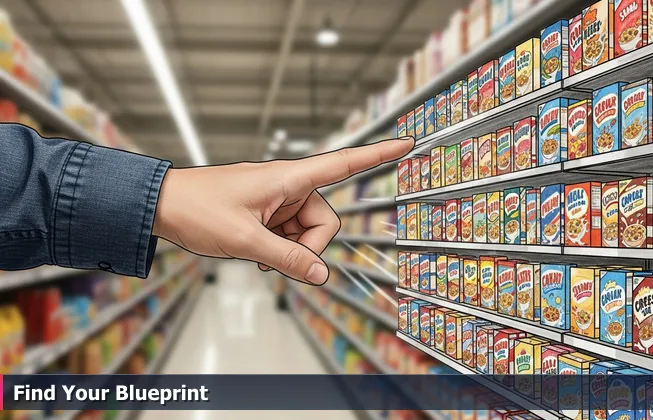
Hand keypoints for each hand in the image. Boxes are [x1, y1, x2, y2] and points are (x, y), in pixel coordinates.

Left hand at [152, 137, 413, 284]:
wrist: (160, 205)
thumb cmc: (196, 208)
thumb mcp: (244, 240)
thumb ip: (287, 260)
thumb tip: (321, 275)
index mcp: (289, 178)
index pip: (344, 163)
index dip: (379, 154)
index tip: (408, 143)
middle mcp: (290, 186)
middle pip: (325, 221)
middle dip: (307, 247)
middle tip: (273, 256)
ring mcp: (279, 202)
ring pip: (308, 234)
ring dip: (290, 251)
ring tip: (257, 252)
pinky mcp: (269, 214)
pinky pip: (290, 237)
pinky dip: (280, 249)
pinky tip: (257, 253)